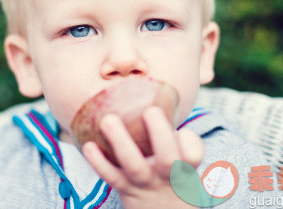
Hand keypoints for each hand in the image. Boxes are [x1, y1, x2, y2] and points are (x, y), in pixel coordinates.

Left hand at [82, 106, 203, 208]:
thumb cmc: (173, 180)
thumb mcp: (185, 165)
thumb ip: (177, 137)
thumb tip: (160, 93)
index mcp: (185, 167)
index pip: (193, 156)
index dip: (191, 144)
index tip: (183, 131)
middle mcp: (166, 176)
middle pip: (168, 159)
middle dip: (160, 134)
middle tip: (151, 111)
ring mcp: (145, 184)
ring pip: (134, 165)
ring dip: (121, 142)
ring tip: (108, 120)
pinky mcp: (126, 190)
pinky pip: (111, 177)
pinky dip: (99, 162)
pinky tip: (89, 146)